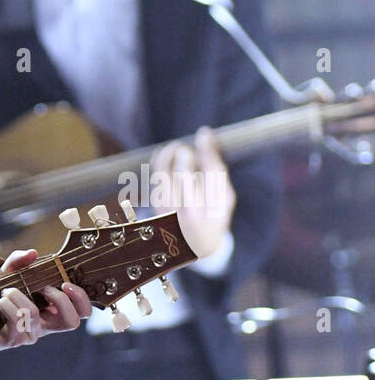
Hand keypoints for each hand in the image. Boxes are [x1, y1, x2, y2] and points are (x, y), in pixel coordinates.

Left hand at [0, 248, 92, 358]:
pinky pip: (17, 319)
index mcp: (51, 313)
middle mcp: (45, 326)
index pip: (82, 312)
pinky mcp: (14, 341)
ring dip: (18, 295)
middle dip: (61, 300)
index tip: (65, 282)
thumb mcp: (7, 275)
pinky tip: (0, 301)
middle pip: (73, 322)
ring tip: (6, 291)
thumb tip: (32, 252)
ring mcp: (30, 335)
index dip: (82, 298)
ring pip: (34, 313)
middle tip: (44, 288)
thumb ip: (18, 261)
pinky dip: (7, 304)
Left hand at [152, 126, 236, 258]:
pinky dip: (158, 163)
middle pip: (184, 172)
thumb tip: (206, 139)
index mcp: (213, 208)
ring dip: (167, 155)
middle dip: (185, 155)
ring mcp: (169, 210)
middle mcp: (190, 210)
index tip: (204, 133)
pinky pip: (154, 178)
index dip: (206, 149)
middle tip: (187, 149)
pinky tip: (165, 155)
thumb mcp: (225, 199)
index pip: (210, 172)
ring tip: (175, 148)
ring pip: (163, 173)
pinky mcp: (155, 207)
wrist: (192, 246)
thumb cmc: (213, 216)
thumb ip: (218, 171)